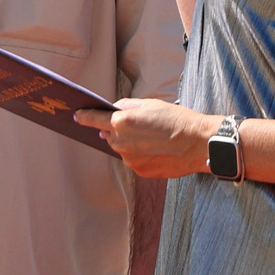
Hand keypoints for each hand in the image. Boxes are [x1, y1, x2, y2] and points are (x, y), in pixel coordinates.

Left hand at [75, 97, 219, 179]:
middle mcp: (121, 143)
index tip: (77, 116)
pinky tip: (157, 149)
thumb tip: (114, 110)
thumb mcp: (150, 104)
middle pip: (109, 135)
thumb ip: (126, 106)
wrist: (197, 143)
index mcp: (121, 123)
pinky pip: (134, 160)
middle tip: (138, 125)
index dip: (84, 117)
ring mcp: (130, 160)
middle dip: (116, 129)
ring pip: (122, 149)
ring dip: (130, 143)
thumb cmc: (176, 120)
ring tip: (152, 138)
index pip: (93, 119)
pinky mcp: (141, 171)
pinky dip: (141, 154)